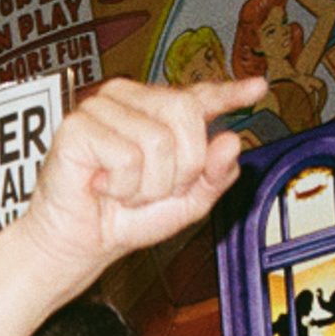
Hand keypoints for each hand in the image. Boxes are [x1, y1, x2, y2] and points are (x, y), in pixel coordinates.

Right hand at [13, 78, 267, 283]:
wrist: (77, 246)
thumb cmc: (122, 220)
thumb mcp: (185, 203)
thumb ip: (215, 176)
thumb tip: (230, 141)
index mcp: (155, 112)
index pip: (198, 95)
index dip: (228, 92)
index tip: (257, 89)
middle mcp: (128, 99)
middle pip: (186, 113)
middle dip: (180, 166)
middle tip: (150, 189)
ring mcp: (100, 109)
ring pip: (158, 140)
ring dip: (147, 183)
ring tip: (122, 190)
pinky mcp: (77, 127)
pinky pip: (127, 156)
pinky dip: (122, 185)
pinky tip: (102, 186)